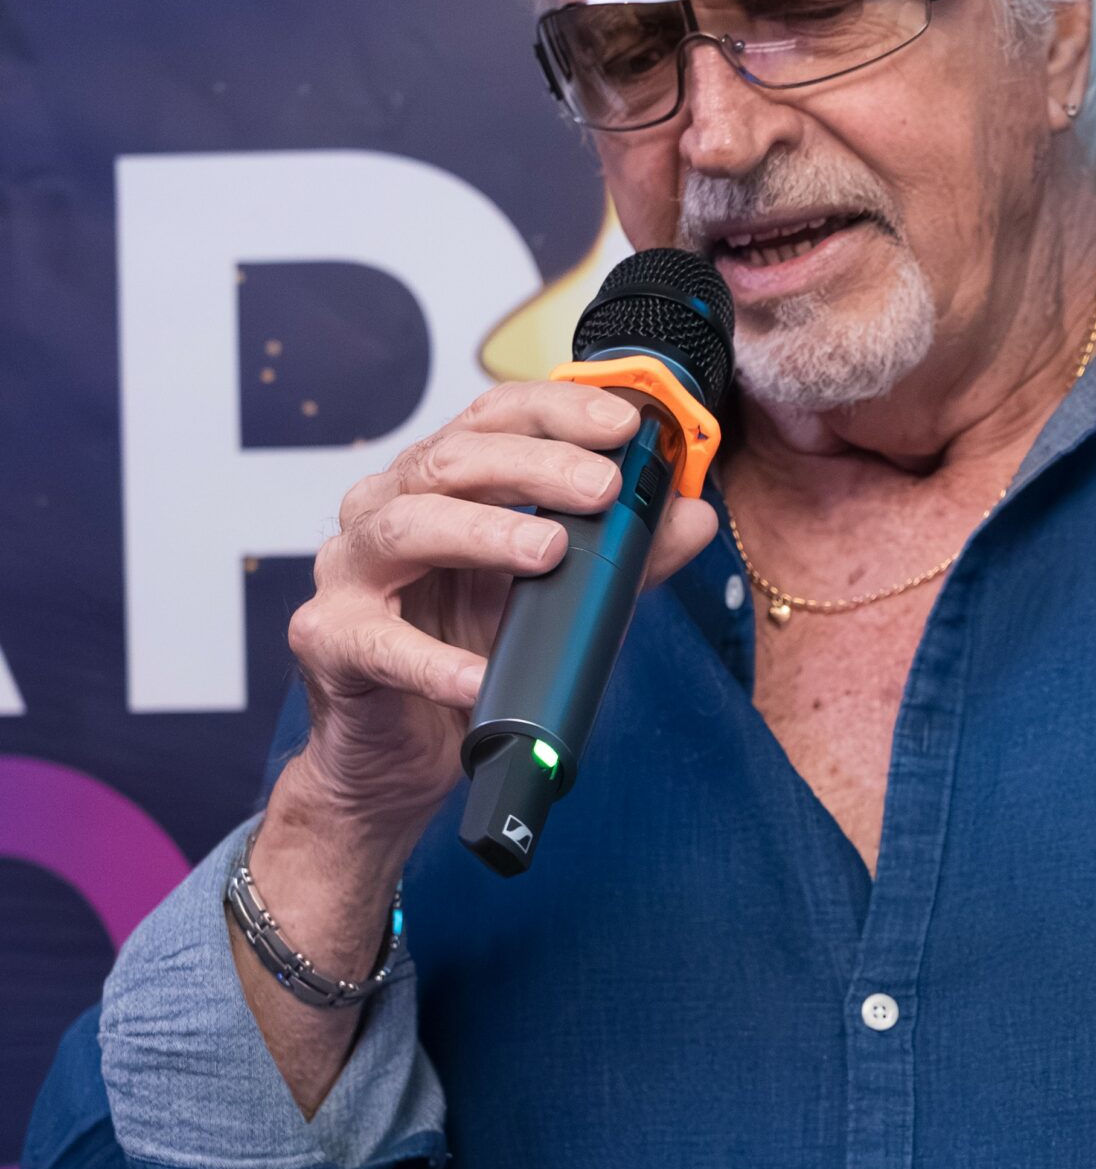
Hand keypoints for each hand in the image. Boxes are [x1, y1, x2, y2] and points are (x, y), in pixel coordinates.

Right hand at [286, 380, 718, 834]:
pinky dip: (434, 661)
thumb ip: (622, 557)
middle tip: (603, 488)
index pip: (493, 418)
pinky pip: (380, 641)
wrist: (402, 756)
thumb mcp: (559, 601)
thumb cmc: (471, 657)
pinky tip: (479, 675)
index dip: (557, 412)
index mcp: (439, 483)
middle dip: (535, 467)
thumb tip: (692, 516)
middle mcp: (386, 509)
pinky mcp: (331, 640)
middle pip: (452, 459)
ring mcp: (350, 572)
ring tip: (552, 551)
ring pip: (407, 524)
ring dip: (485, 532)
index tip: (624, 425)